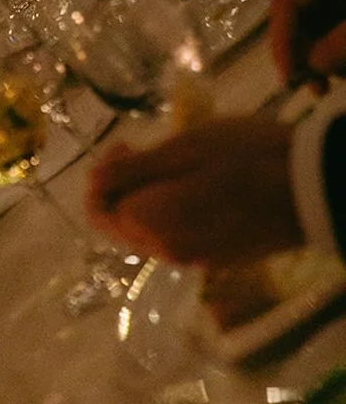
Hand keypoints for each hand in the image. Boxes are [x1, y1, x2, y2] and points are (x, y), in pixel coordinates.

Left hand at [87, 118, 301, 266]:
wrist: (314, 188)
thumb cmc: (246, 158)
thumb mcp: (184, 150)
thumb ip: (132, 171)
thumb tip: (90, 182)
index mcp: (152, 226)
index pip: (98, 212)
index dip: (100, 178)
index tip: (124, 144)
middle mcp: (167, 253)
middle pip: (121, 225)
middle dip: (122, 188)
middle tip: (143, 147)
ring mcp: (195, 259)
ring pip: (148, 232)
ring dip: (147, 199)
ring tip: (172, 163)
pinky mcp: (218, 257)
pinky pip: (177, 237)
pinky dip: (172, 212)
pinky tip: (196, 185)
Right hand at [269, 0, 345, 91]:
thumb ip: (338, 46)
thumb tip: (310, 66)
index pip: (285, 2)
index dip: (281, 44)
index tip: (289, 81)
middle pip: (298, 13)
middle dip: (303, 53)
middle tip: (315, 89)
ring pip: (317, 21)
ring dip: (320, 54)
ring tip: (333, 81)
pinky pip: (335, 21)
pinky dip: (336, 46)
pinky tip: (342, 67)